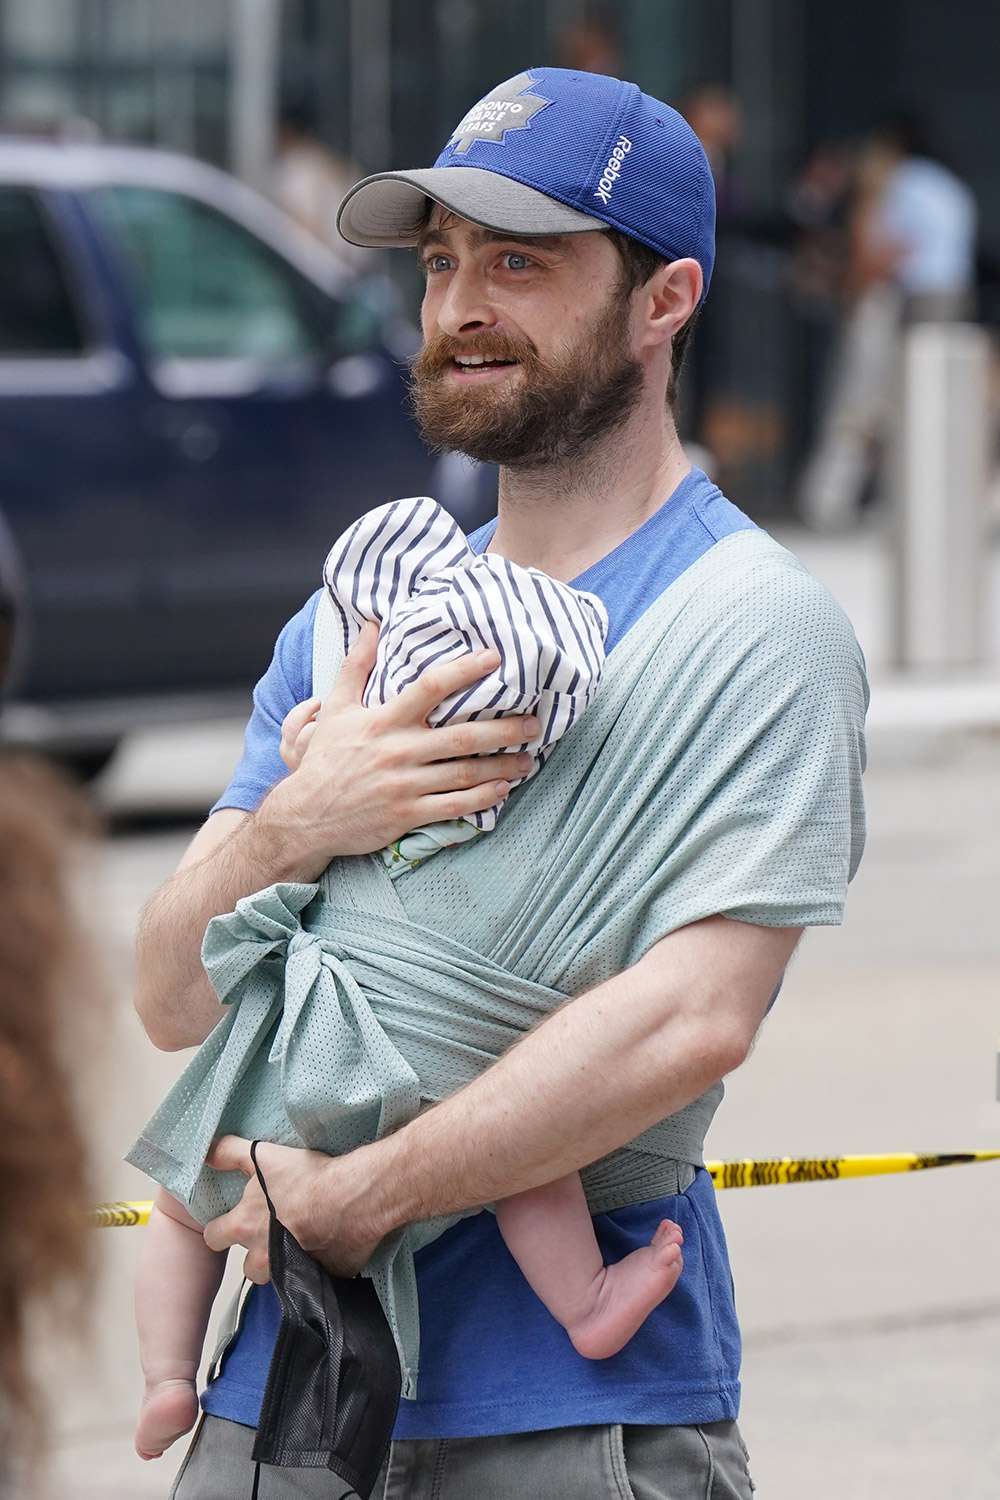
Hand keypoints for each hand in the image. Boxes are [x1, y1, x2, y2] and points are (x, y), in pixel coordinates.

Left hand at [203, 1136, 387, 1281]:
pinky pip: (312, 1276)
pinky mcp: (321, 1278)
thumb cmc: (308, 1176)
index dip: (222, 1228)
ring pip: (276, 1276)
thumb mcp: (263, 1155)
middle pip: (246, 1266)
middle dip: (256, 1252)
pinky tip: (326, 1245)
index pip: (213, 1237)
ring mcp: (291, 1272)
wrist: (356, 1195)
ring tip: (300, 1240)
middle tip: (274, 1231)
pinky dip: (316, 1265)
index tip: (235, 1220)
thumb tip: (204, 1154)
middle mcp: (263, 1257)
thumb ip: (228, 1153)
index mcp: (244, 1227)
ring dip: (283, 1262)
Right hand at [263, 620, 539, 868]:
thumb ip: (357, 665)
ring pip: (464, 773)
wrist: (306, 815)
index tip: (495, 658)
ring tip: (528, 758)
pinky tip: (502, 789)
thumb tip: (372, 623)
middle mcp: (398, 752)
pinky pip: (454, 806)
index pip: (430, 688)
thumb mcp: (336, 708)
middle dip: (503, 729)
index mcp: (383, 721)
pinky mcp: (408, 815)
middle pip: (462, 736)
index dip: (465, 670)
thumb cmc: (326, 758)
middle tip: (534, 722)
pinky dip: (482, 798)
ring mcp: (405, 786)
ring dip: (501, 766)